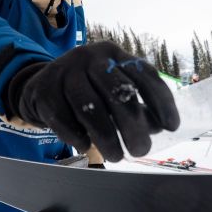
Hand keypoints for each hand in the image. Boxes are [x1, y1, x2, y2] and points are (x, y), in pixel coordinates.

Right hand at [6, 41, 179, 160]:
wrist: (40, 86)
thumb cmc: (87, 91)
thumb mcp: (112, 90)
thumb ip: (136, 106)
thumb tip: (158, 126)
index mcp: (113, 54)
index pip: (143, 73)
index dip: (161, 101)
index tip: (172, 126)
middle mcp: (89, 57)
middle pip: (117, 91)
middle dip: (133, 126)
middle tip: (141, 150)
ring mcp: (63, 71)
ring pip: (90, 108)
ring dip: (107, 138)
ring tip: (117, 157)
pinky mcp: (43, 91)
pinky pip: (63, 119)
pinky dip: (77, 137)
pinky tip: (86, 146)